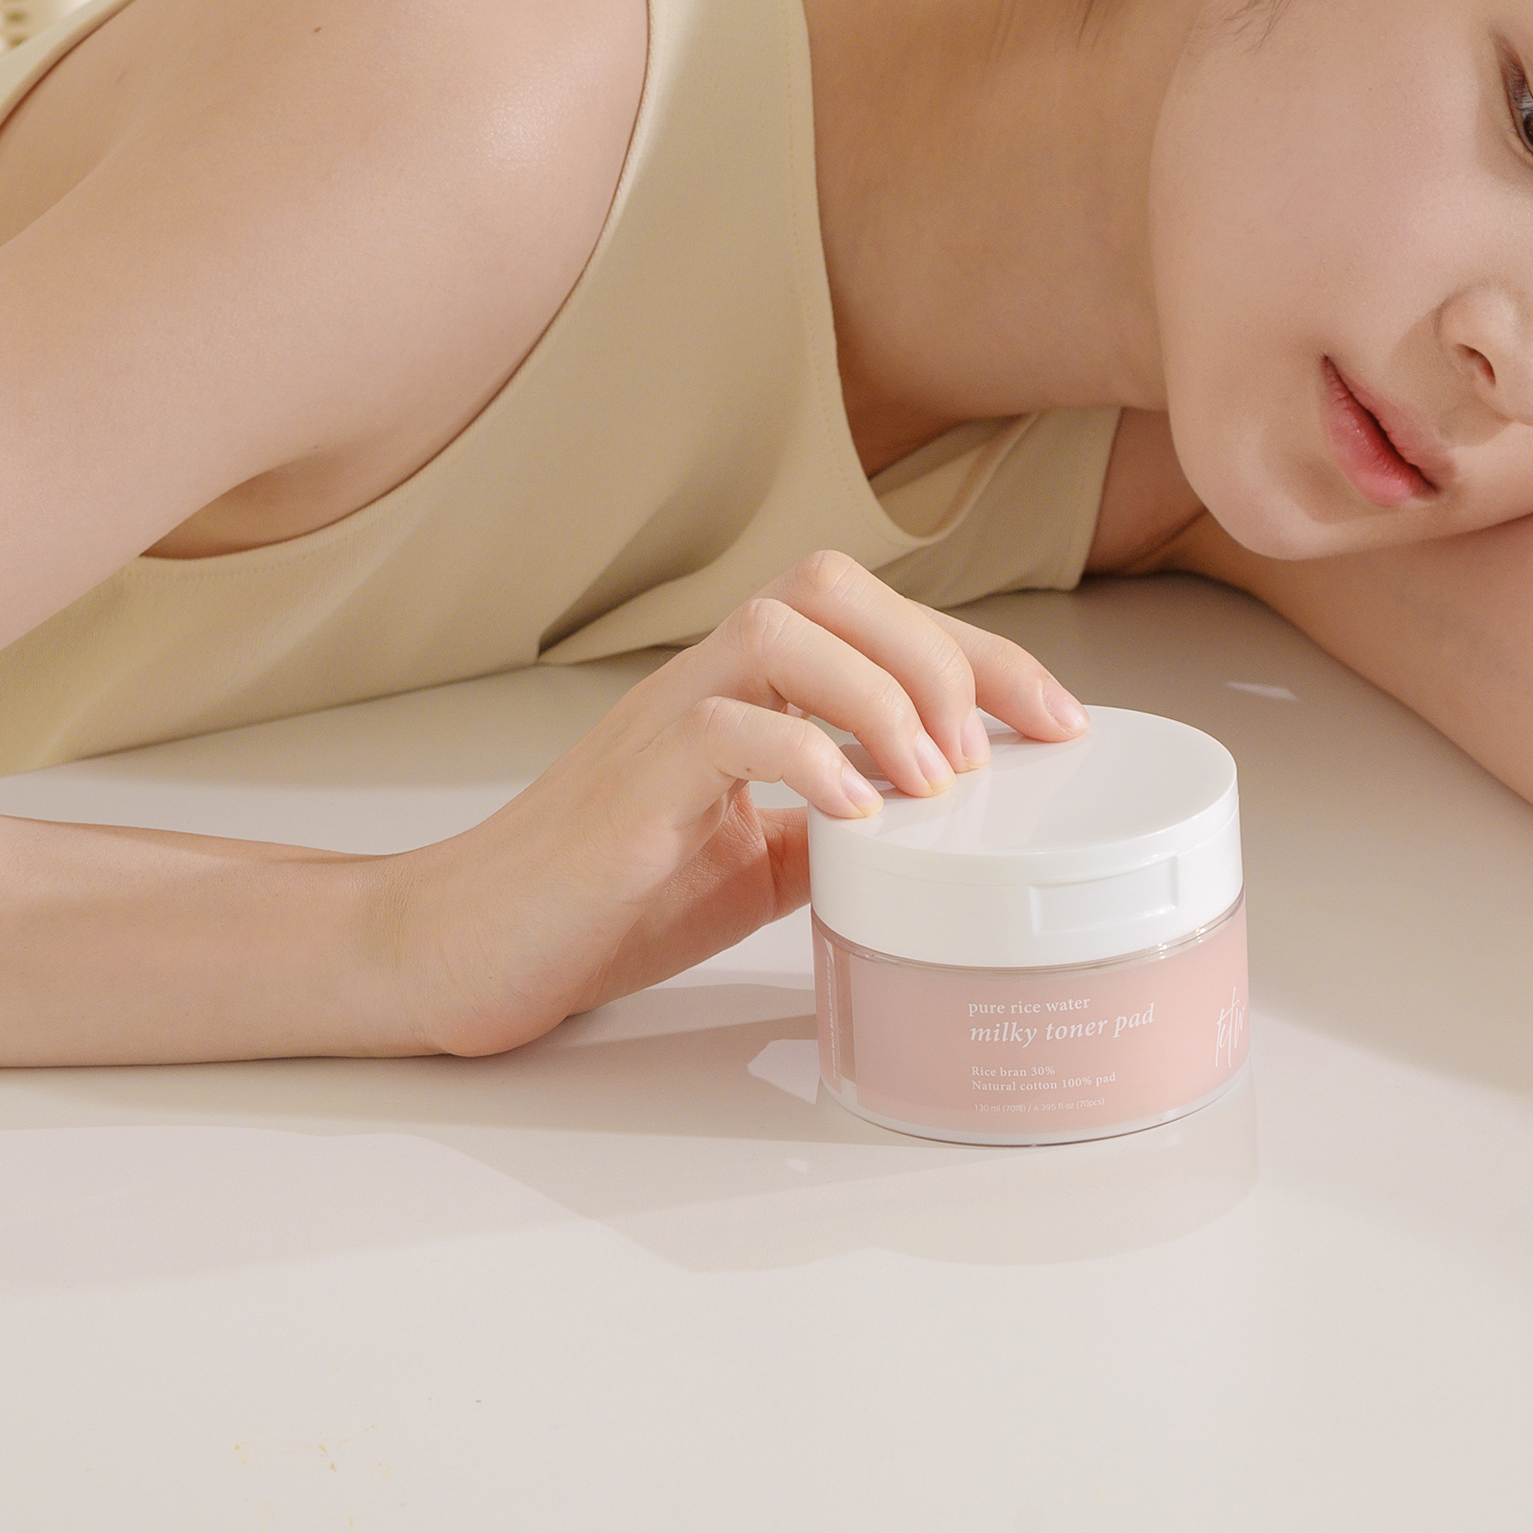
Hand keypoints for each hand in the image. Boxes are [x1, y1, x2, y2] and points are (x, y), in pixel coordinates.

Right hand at [384, 551, 1085, 1056]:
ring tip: (931, 780)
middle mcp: (705, 685)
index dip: (981, 654)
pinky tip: (852, 814)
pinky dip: (803, 756)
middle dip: (941, 652)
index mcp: (745, 696)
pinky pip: (723, 727)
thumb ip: (836, 833)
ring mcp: (661, 726)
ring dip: (881, 692)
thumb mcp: (758, 866)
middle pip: (831, 587)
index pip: (874, 620)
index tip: (1062, 721)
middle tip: (996, 751)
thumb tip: (940, 836)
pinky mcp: (630, 789)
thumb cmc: (603, 900)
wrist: (470, 945)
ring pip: (779, 628)